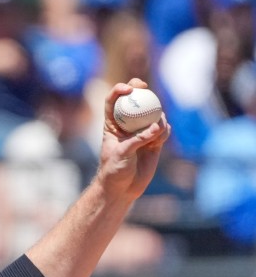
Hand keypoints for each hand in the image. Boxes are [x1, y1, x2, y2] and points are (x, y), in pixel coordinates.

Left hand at [97, 78, 170, 202]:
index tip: (128, 89)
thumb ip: (139, 139)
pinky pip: (163, 130)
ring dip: (157, 116)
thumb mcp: (123, 153)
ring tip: (157, 130)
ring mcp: (142, 132)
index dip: (119, 90)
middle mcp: (127, 125)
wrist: (122, 189)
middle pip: (134, 101)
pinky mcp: (154, 142)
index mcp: (113, 125)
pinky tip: (160, 140)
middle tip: (145, 88)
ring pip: (153, 114)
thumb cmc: (114, 171)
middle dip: (140, 89)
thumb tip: (157, 126)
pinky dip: (164, 132)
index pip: (113, 101)